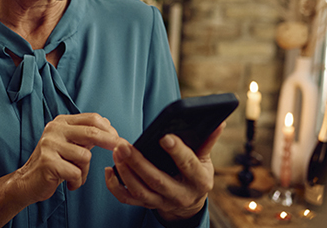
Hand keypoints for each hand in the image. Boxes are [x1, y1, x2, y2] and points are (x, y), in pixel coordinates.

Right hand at [0, 113, 119, 227]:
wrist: (27, 182)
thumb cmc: (52, 164)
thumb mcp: (69, 145)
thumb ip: (85, 136)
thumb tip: (109, 128)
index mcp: (61, 122)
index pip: (91, 118)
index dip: (109, 129)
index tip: (118, 139)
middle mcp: (54, 130)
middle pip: (91, 132)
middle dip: (110, 142)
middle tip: (120, 149)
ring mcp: (50, 145)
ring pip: (85, 156)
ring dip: (84, 171)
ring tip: (74, 175)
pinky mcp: (48, 162)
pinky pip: (76, 172)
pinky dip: (77, 182)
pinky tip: (68, 183)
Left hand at [104, 122, 224, 221]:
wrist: (189, 201)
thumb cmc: (196, 173)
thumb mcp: (204, 159)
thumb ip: (206, 141)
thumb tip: (218, 121)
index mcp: (199, 180)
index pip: (188, 165)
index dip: (177, 151)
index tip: (164, 136)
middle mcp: (180, 194)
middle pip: (157, 180)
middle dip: (139, 163)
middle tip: (124, 145)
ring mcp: (162, 202)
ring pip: (140, 191)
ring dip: (125, 172)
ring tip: (116, 153)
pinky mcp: (147, 205)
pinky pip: (128, 200)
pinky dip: (115, 187)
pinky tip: (108, 171)